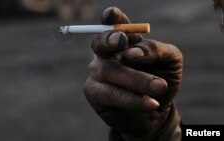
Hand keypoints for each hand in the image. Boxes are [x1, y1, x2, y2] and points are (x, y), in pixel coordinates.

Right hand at [83, 7, 182, 136]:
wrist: (157, 110)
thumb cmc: (161, 81)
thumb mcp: (169, 61)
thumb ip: (155, 50)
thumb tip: (132, 53)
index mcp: (125, 41)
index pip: (115, 24)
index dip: (111, 18)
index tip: (110, 15)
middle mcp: (107, 54)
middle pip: (101, 43)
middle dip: (109, 40)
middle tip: (122, 42)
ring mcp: (97, 72)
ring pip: (110, 70)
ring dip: (136, 79)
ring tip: (160, 87)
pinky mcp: (94, 92)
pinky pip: (110, 93)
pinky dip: (131, 98)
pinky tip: (150, 103)